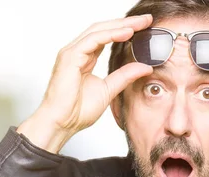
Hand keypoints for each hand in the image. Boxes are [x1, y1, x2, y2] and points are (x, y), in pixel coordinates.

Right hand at [18, 15, 153, 152]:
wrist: (62, 123)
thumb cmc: (77, 111)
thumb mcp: (109, 90)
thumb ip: (125, 76)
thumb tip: (146, 67)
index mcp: (85, 58)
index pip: (107, 37)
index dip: (125, 30)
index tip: (145, 28)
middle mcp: (77, 52)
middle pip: (104, 29)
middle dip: (126, 23)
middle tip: (146, 19)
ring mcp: (72, 53)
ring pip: (98, 30)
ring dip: (120, 25)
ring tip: (140, 23)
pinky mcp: (70, 57)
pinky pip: (93, 40)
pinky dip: (110, 35)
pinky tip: (126, 33)